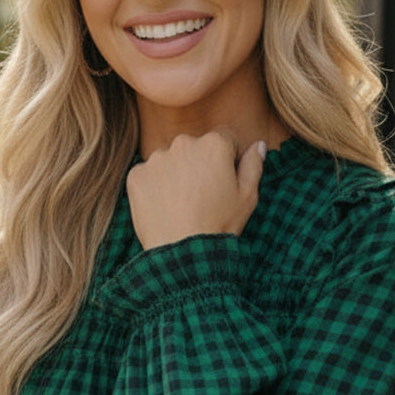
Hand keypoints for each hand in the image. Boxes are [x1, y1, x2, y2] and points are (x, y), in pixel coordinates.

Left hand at [126, 131, 267, 249]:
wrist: (183, 255)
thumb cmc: (219, 226)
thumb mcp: (247, 197)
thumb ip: (253, 165)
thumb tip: (258, 145)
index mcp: (214, 143)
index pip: (224, 139)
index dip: (228, 160)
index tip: (224, 183)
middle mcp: (183, 143)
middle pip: (194, 148)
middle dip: (199, 165)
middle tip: (201, 198)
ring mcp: (156, 158)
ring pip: (169, 161)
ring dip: (175, 175)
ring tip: (181, 205)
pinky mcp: (136, 175)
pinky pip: (148, 176)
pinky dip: (154, 188)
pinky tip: (164, 208)